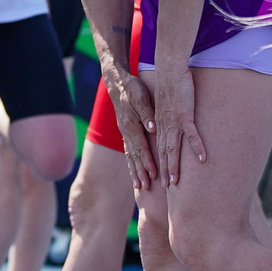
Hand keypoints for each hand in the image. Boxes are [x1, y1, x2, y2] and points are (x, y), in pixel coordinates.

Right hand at [105, 68, 157, 190]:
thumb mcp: (140, 97)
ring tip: (139, 186)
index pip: (141, 148)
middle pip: (135, 157)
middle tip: (146, 188)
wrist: (117, 82)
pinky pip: (128, 150)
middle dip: (141, 172)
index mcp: (131, 126)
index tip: (154, 174)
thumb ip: (147, 114)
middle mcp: (126, 132)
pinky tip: (134, 169)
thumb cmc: (131, 89)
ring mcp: (124, 132)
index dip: (148, 162)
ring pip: (130, 156)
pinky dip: (131, 162)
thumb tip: (152, 128)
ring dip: (135, 171)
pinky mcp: (125, 130)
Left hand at [147, 63, 204, 188]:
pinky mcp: (185, 114)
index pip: (159, 148)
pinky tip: (202, 159)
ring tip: (176, 182)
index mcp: (160, 124)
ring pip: (173, 148)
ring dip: (174, 166)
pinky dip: (196, 147)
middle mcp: (165, 126)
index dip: (159, 164)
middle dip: (165, 171)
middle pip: (164, 153)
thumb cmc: (171, 85)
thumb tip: (171, 125)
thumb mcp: (166, 104)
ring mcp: (174, 121)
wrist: (170, 70)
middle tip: (167, 187)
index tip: (160, 177)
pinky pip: (192, 135)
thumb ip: (168, 116)